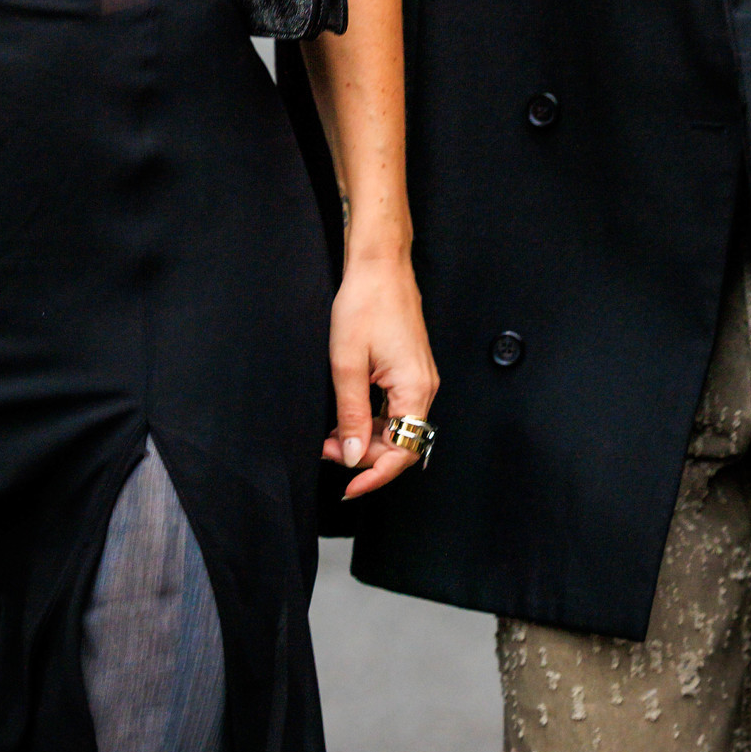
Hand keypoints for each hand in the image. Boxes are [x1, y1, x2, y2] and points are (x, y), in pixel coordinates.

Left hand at [322, 248, 438, 501]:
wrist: (380, 264)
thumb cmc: (365, 303)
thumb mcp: (347, 364)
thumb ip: (352, 415)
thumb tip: (354, 457)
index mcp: (415, 389)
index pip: (403, 452)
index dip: (375, 476)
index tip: (348, 487)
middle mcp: (424, 387)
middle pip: (401, 444)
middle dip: (364, 456)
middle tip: (326, 451)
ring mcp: (419, 378)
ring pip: (397, 428)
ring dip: (365, 438)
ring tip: (330, 436)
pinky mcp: (410, 370)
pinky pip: (395, 409)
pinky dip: (371, 420)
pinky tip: (346, 418)